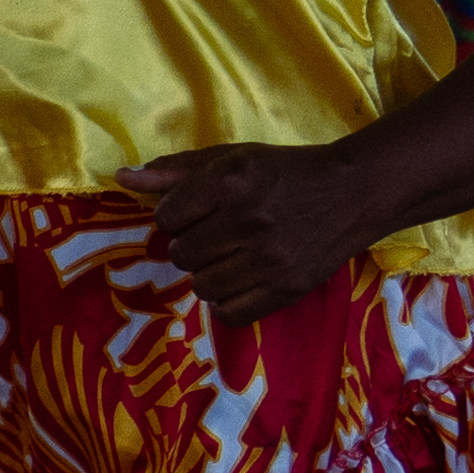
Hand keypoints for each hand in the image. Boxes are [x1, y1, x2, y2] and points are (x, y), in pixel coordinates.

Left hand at [116, 143, 377, 322]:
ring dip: (210, 272)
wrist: (352, 193)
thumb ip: (174, 171)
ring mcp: (269, 259)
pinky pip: (229, 313)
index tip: (200, 210)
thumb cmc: (284, 172)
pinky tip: (242, 279)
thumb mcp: (230, 159)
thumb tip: (122, 177)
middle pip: (181, 254)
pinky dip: (228, 301)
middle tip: (220, 233)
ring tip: (234, 254)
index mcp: (230, 183)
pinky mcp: (286, 289)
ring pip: (201, 285)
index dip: (178, 215)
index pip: (167, 217)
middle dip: (193, 244)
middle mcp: (248, 221)